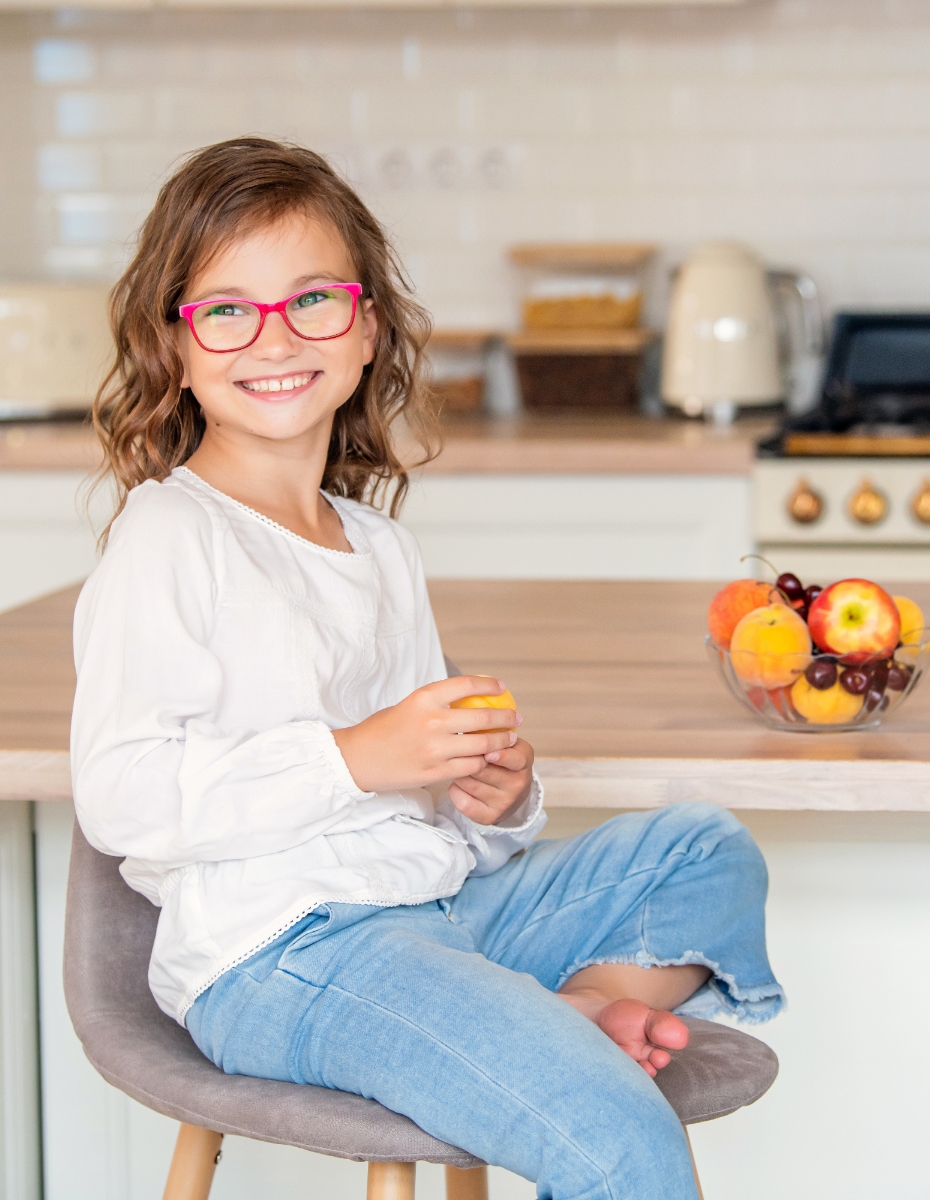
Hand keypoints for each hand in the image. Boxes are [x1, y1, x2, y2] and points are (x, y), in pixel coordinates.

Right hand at [332, 676, 520, 793]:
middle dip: (505, 718)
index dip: (489, 686)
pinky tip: (485, 759)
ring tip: (508, 740)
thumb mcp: (408, 705)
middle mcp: (432, 721)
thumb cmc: (381, 729)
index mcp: (424, 698)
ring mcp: (435, 748)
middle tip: (515, 718)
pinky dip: (481, 762)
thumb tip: (469, 702)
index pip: (466, 686)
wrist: (357, 758)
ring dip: (500, 742)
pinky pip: (470, 766)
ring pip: (482, 745)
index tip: (502, 688)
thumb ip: (436, 704)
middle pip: (483, 718)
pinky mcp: (435, 771)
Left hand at [449, 737, 534, 826]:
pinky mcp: (489, 817)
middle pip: (482, 769)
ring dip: (458, 772)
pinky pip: (463, 802)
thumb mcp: (508, 743)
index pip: (515, 759)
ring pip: (469, 783)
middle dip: (466, 757)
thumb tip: (469, 718)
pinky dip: (455, 791)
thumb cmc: (503, 760)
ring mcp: (504, 802)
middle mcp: (517, 784)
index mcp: (524, 760)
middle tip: (457, 750)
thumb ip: (494, 733)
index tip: (489, 753)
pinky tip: (459, 784)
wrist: (512, 794)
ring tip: (458, 766)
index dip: (501, 756)